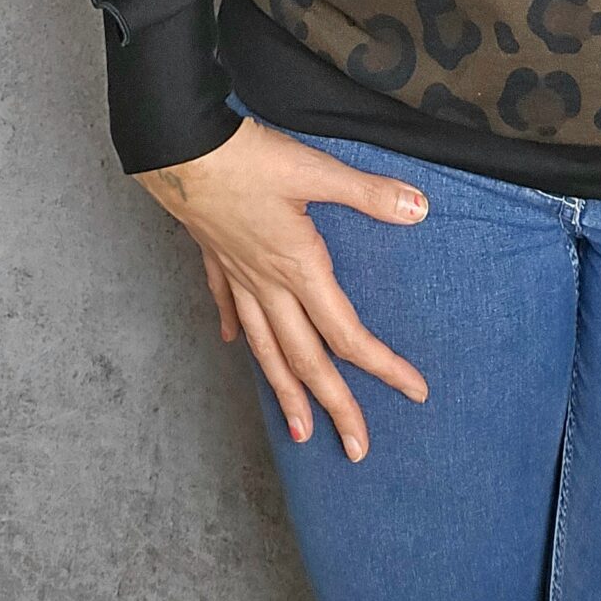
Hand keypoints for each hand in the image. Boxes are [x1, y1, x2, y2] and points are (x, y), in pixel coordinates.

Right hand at [135, 115, 432, 463]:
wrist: (181, 151)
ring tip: (299, 430)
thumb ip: (368, 193)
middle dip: (336, 407)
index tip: (414, 391)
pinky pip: (230, 308)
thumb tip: (419, 208)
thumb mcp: (315, 170)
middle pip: (307, 361)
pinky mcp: (217, 260)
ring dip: (286, 392)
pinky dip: (238, 331)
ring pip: (266, 349)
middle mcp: (268, 287)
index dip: (384, 366)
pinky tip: (236, 345)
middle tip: (358, 449)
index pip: (348, 334)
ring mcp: (238, 279)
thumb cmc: (247, 160)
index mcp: (299, 269)